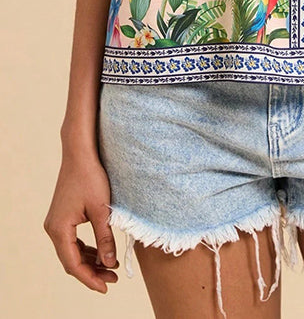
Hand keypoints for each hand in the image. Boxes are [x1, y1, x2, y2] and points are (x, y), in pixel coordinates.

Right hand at [43, 152, 120, 293]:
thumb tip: (109, 263)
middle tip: (113, 279)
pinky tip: (101, 252)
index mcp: (59, 229)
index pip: (73, 264)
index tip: (106, 287)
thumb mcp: (102, 210)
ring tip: (110, 268)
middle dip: (91, 272)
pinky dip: (86, 249)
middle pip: (71, 261)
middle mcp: (53, 228)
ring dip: (90, 261)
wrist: (80, 153)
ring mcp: (56, 223)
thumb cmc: (91, 177)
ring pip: (71, 252)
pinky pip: (72, 241)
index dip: (90, 278)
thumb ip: (105, 238)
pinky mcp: (62, 217)